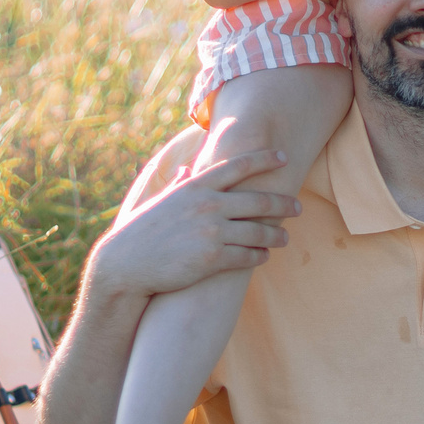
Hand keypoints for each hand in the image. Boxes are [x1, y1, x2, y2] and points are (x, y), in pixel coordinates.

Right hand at [90, 149, 300, 298]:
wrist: (125, 265)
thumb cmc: (141, 232)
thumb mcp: (160, 201)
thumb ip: (179, 185)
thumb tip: (187, 171)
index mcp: (195, 186)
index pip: (238, 166)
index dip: (264, 160)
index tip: (284, 158)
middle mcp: (207, 205)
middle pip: (259, 200)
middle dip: (283, 204)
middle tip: (298, 207)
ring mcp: (211, 231)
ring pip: (258, 231)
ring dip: (276, 235)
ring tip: (284, 237)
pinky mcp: (212, 258)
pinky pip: (247, 255)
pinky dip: (259, 255)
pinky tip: (264, 255)